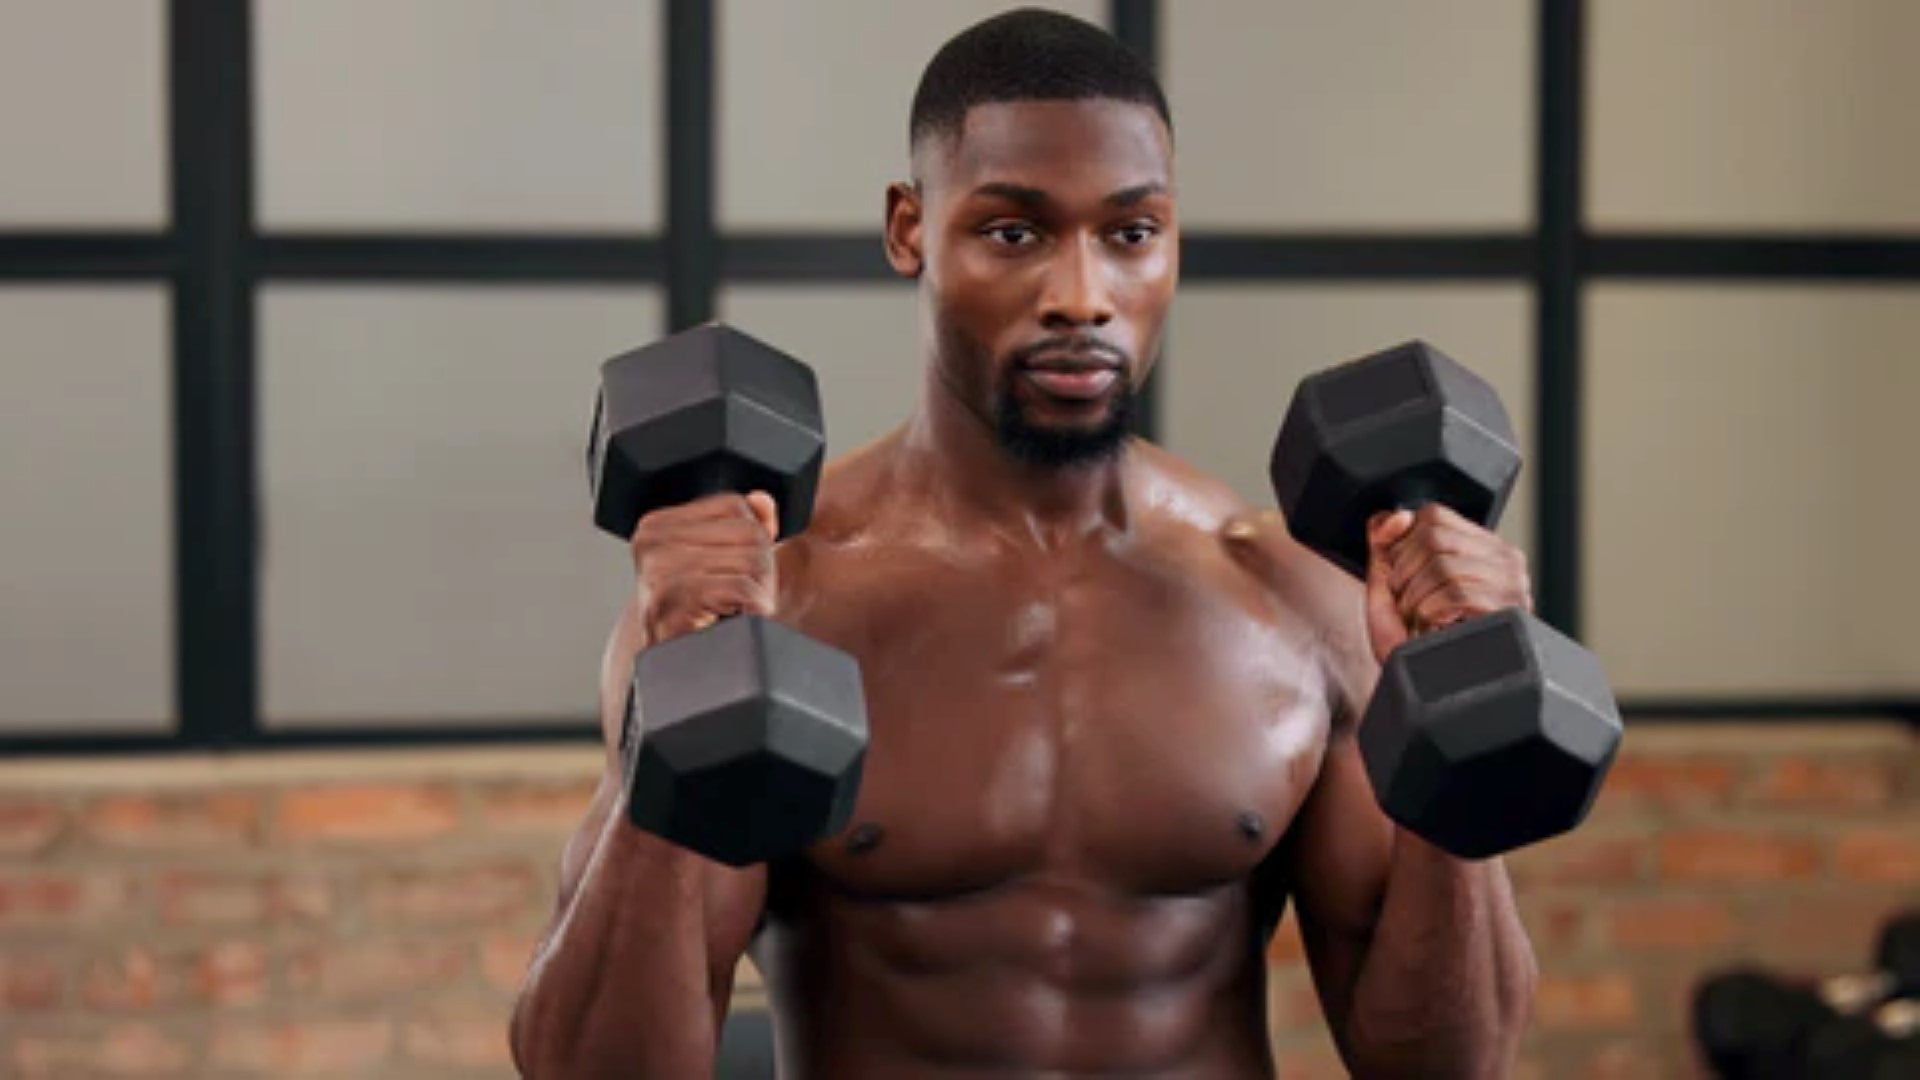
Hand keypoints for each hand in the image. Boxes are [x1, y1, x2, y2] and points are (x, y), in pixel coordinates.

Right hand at [629, 491, 779, 643]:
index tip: (731, 570)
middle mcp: (650, 544)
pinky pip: (742, 588)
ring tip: (733, 609)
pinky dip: (754, 606)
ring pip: (752, 559)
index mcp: (657, 526)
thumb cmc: (700, 613)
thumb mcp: (721, 559)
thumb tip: (763, 501)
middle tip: (737, 598)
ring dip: (758, 591)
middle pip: (749, 533)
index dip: (751, 539)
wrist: (677, 667)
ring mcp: (658, 574)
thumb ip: (743, 523)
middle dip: (759, 568)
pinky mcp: (673, 602)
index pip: (734, 505)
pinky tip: (733, 619)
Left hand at [1365, 504, 1532, 664]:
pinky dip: (1430, 615)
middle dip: (1404, 575)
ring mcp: (1512, 584)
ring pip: (1442, 564)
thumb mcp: (1390, 588)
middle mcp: (1504, 560)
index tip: (1399, 579)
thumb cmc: (1412, 644)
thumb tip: (1394, 516)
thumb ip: (1385, 547)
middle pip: (1434, 537)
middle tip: (1410, 608)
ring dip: (1415, 600)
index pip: (1433, 516)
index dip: (1402, 544)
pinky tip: (1436, 631)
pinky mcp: (1509, 610)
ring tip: (1422, 623)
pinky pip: (1455, 593)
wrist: (1428, 692)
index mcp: (1480, 548)